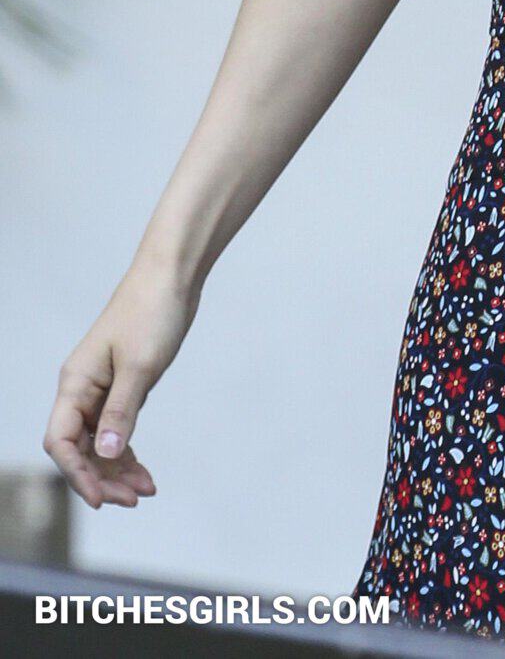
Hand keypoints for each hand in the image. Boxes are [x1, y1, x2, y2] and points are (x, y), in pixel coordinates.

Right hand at [43, 263, 199, 508]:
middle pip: (79, 448)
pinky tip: (143, 471)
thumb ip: (121, 412)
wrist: (173, 275)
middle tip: (133, 500)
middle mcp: (83, 388)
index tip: (102, 499)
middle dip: (102, 478)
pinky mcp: (124, 384)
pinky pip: (116, 428)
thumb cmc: (152, 312)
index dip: (77, 474)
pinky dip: (127, 450)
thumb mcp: (140, 366)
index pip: (61, 442)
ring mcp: (103, 387)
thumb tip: (104, 454)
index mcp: (76, 383)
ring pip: (99, 442)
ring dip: (117, 469)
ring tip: (144, 492)